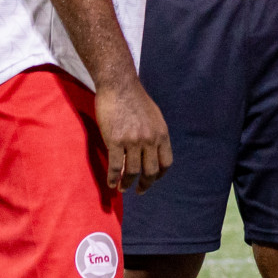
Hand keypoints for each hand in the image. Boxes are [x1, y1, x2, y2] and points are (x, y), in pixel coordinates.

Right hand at [94, 76, 170, 192]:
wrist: (119, 86)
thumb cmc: (136, 100)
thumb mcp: (154, 117)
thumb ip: (154, 135)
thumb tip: (152, 151)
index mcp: (162, 134)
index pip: (166, 162)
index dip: (160, 175)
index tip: (152, 179)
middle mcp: (150, 140)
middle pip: (151, 171)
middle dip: (145, 184)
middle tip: (139, 190)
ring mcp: (133, 141)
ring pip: (132, 172)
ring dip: (127, 183)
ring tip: (122, 187)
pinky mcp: (115, 141)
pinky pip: (115, 166)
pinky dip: (113, 178)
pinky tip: (111, 183)